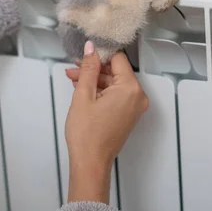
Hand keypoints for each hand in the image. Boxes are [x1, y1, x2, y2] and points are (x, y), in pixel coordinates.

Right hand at [65, 41, 147, 203]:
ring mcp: (134, 106)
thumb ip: (89, 69)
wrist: (91, 162)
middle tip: (75, 67)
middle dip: (94, 69)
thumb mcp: (84, 95)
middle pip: (116, 72)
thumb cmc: (87, 133)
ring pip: (114, 84)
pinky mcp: (128, 114)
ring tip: (73, 79)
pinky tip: (83, 89)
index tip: (86, 52)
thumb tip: (92, 48)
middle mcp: (138, 96)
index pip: (118, 60)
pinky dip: (101, 91)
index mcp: (131, 89)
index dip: (101, 54)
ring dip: (95, 80)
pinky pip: (116, 95)